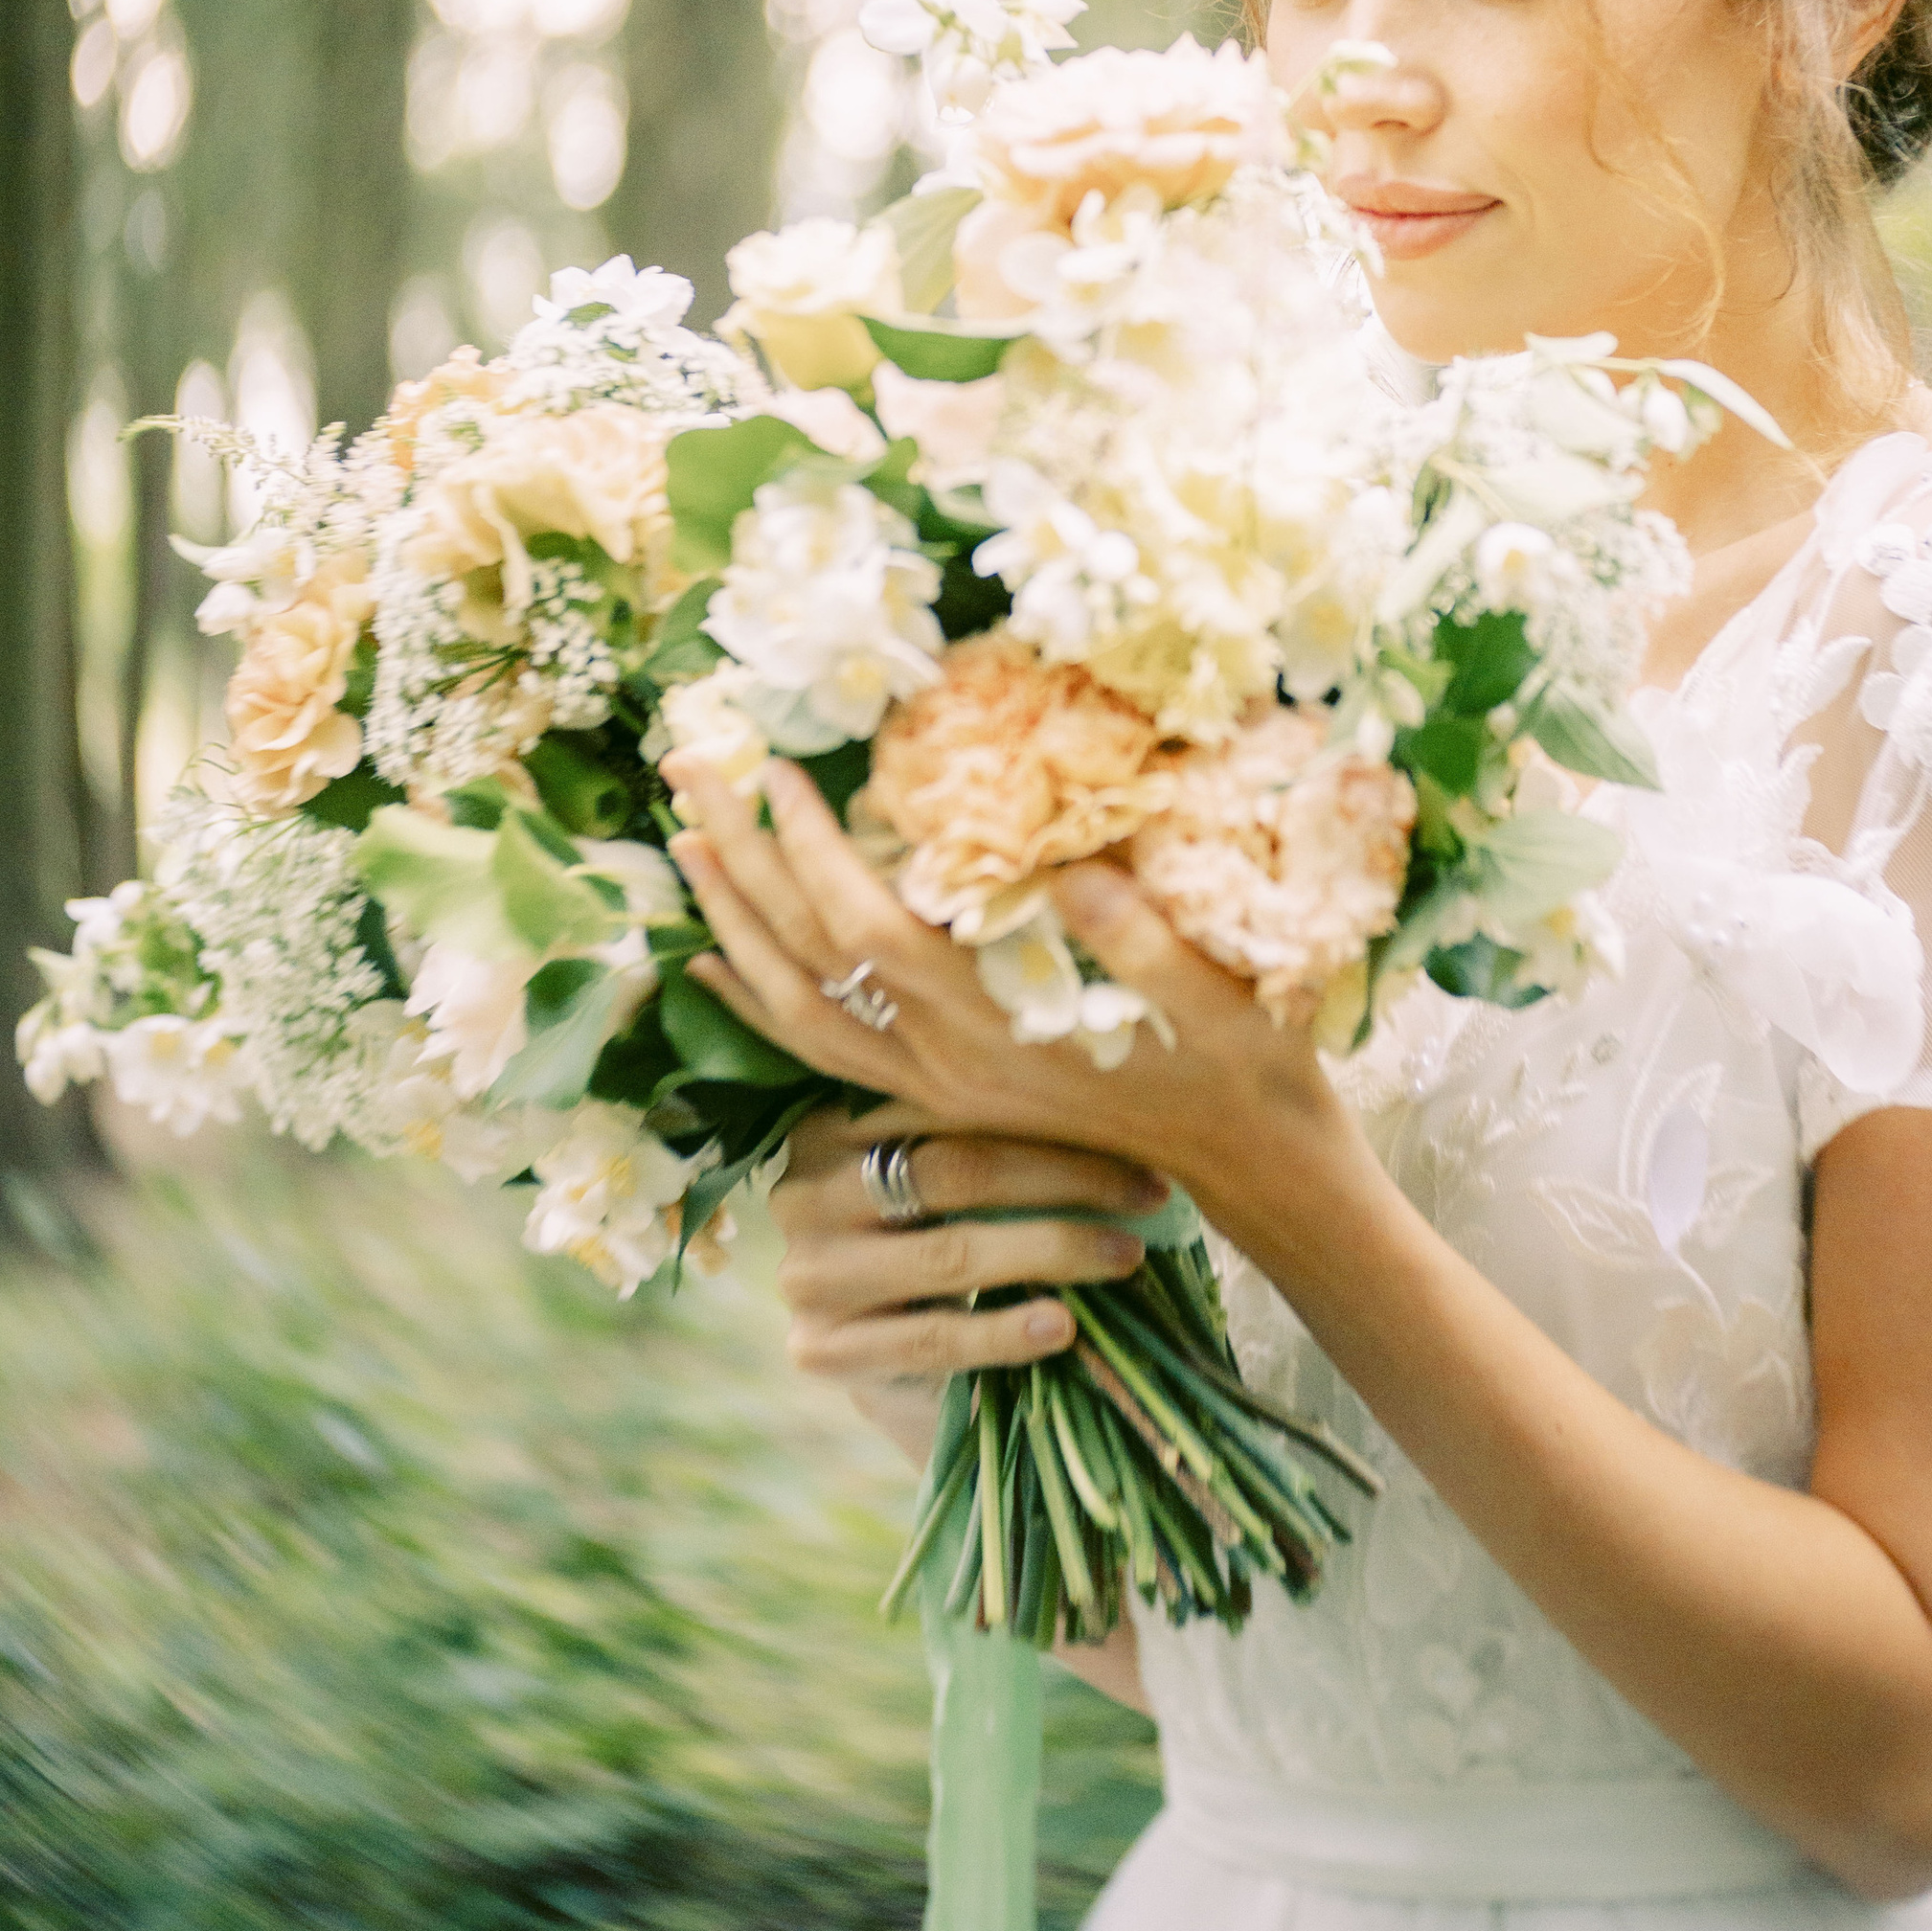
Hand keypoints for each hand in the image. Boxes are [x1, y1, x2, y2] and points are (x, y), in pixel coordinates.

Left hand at [665, 749, 1353, 1224]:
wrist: (1246, 1162)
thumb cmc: (1241, 1065)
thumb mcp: (1220, 998)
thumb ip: (1142, 940)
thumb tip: (1077, 866)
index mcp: (998, 1026)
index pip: (871, 928)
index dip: (814, 849)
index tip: (776, 768)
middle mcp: (943, 1063)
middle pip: (807, 958)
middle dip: (741, 861)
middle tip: (686, 770)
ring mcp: (932, 1086)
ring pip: (794, 1006)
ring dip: (731, 923)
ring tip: (684, 843)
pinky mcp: (937, 1095)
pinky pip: (815, 1051)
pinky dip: (755, 1001)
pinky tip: (716, 964)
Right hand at [769, 1100, 1166, 1388]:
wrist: (896, 1369)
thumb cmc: (940, 1247)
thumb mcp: (948, 1185)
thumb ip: (994, 1139)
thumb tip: (1119, 1098)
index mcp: (831, 1124)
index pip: (948, 1104)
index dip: (1046, 1112)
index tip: (1137, 1125)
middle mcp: (804, 1192)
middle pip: (952, 1170)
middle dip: (1065, 1178)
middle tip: (1150, 1193)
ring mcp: (807, 1276)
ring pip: (949, 1254)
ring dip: (1052, 1251)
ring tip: (1125, 1257)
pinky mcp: (822, 1351)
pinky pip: (932, 1337)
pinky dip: (1003, 1332)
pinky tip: (1063, 1326)